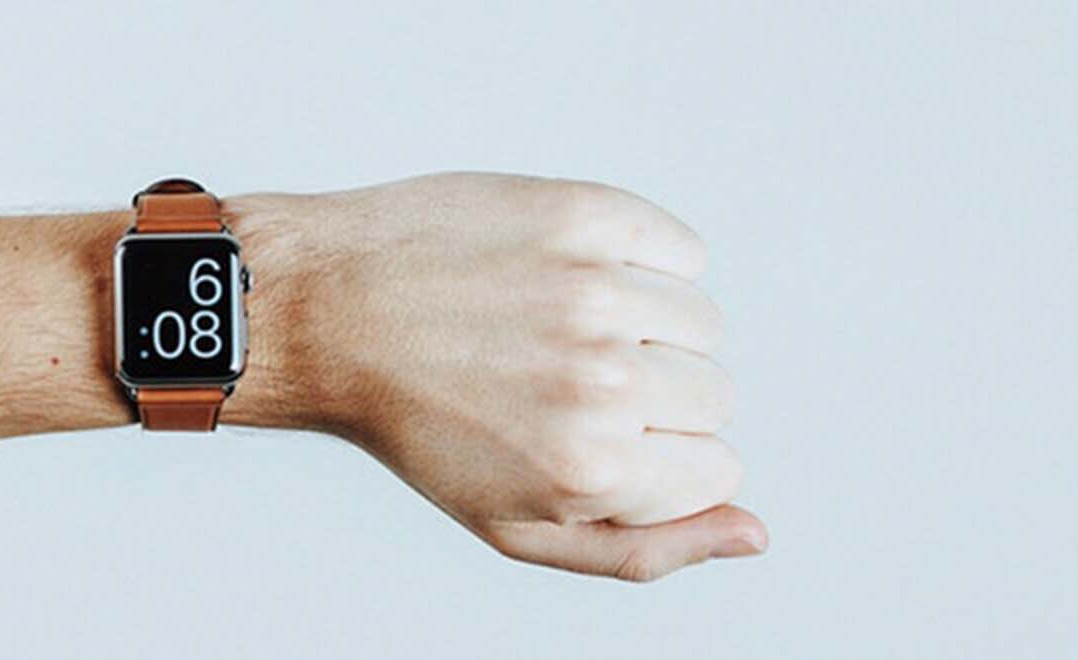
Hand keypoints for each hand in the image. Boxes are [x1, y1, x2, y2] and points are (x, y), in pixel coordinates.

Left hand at [229, 173, 764, 580]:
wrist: (323, 312)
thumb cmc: (415, 423)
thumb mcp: (515, 524)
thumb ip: (642, 549)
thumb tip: (754, 533)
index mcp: (590, 469)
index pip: (718, 469)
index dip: (653, 459)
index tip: (582, 436)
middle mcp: (601, 382)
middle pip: (714, 395)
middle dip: (653, 396)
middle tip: (554, 381)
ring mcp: (592, 291)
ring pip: (700, 322)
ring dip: (644, 327)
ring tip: (551, 327)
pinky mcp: (581, 216)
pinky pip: (679, 249)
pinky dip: (642, 260)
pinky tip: (565, 276)